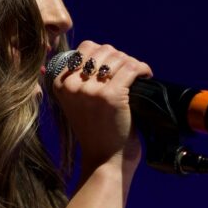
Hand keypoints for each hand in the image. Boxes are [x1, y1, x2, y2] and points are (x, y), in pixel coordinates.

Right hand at [47, 41, 152, 175]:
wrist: (105, 160)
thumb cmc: (96, 131)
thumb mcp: (78, 102)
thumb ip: (82, 78)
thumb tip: (103, 50)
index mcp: (61, 83)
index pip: (85, 48)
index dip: (105, 53)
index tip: (116, 67)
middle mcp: (72, 85)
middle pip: (103, 50)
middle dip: (120, 58)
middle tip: (130, 73)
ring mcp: (90, 90)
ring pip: (118, 57)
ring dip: (132, 64)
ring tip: (138, 75)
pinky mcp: (110, 96)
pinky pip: (131, 68)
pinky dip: (142, 69)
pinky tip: (146, 76)